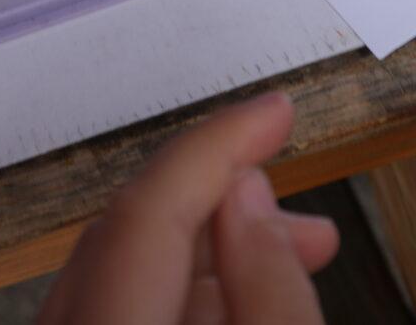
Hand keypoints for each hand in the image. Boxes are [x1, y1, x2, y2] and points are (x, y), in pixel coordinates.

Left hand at [37, 93, 337, 324]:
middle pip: (125, 240)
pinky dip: (180, 299)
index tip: (274, 111)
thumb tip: (249, 197)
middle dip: (217, 206)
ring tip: (293, 258)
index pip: (144, 211)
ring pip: (121, 280)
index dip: (216, 149)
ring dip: (207, 257)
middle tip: (300, 205)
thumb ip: (270, 290)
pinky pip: (115, 313)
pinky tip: (239, 304)